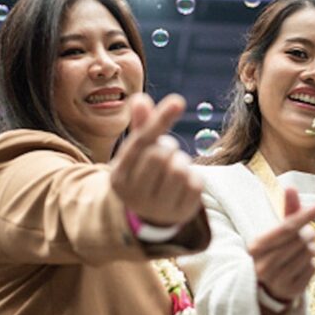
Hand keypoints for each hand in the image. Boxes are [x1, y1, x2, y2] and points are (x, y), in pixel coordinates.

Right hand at [110, 93, 202, 227]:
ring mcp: (157, 207)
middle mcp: (134, 194)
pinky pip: (195, 183)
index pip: (141, 142)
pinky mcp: (180, 213)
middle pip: (161, 154)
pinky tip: (183, 184)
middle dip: (168, 148)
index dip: (160, 120)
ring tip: (173, 170)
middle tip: (165, 155)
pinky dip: (194, 177)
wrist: (149, 216)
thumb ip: (141, 126)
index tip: (178, 101)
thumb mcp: (137, 153)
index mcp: (118, 176)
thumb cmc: (142, 174)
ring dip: (182, 162)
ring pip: (180, 169)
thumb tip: (140, 98)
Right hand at [249, 188, 314, 303]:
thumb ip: (286, 212)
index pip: (287, 227)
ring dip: (311, 248)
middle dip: (307, 235)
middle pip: (301, 239)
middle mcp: (264, 265)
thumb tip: (291, 187)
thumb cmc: (273, 253)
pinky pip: (312, 268)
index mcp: (256, 247)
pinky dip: (311, 263)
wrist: (266, 288)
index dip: (306, 215)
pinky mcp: (290, 290)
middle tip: (303, 238)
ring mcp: (277, 280)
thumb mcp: (276, 234)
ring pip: (309, 253)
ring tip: (300, 252)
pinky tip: (301, 266)